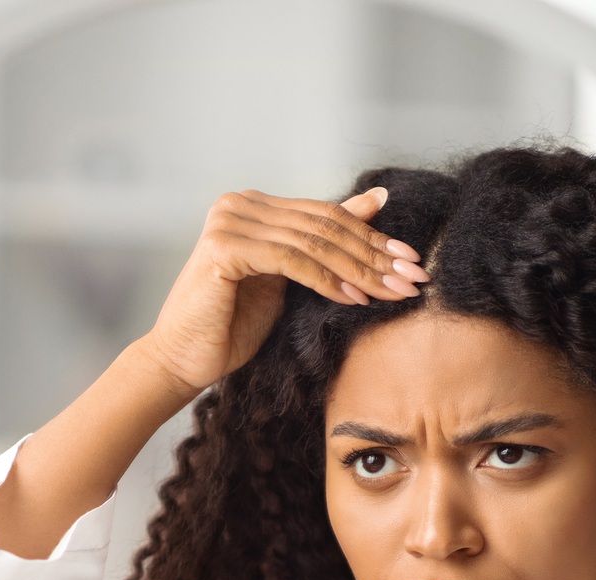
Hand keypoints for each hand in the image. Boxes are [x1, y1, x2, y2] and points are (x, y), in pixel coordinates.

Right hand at [133, 188, 429, 398]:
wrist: (182, 362)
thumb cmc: (230, 328)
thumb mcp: (291, 280)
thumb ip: (326, 242)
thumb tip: (378, 200)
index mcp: (253, 206)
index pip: (325, 216)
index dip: (372, 238)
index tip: (412, 262)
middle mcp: (238, 204)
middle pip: (324, 226)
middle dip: (374, 255)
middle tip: (413, 277)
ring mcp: (229, 221)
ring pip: (313, 243)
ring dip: (360, 270)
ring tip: (393, 292)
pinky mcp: (224, 247)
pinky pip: (291, 260)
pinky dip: (327, 280)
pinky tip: (355, 299)